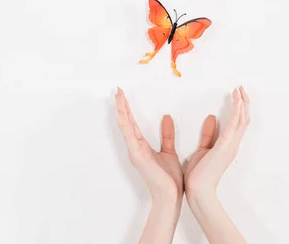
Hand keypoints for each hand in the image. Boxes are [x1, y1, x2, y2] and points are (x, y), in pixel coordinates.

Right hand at [115, 88, 182, 205]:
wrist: (170, 198)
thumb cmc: (169, 179)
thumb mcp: (169, 152)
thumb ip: (167, 135)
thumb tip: (166, 117)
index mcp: (141, 146)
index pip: (133, 123)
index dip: (128, 109)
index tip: (124, 96)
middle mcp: (135, 148)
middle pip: (126, 122)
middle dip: (122, 106)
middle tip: (118, 90)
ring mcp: (135, 152)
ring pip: (125, 126)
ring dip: (121, 111)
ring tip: (119, 96)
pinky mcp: (138, 156)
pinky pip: (129, 136)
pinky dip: (125, 124)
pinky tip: (122, 114)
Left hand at [185, 86, 249, 200]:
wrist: (198, 191)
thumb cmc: (199, 174)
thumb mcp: (203, 149)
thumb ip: (208, 135)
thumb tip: (211, 118)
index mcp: (228, 145)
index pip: (238, 123)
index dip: (240, 108)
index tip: (237, 95)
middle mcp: (233, 144)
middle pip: (244, 119)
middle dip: (243, 102)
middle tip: (241, 88)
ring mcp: (231, 145)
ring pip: (242, 120)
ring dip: (242, 103)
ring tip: (239, 90)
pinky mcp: (225, 146)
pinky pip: (234, 125)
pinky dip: (237, 111)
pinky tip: (237, 101)